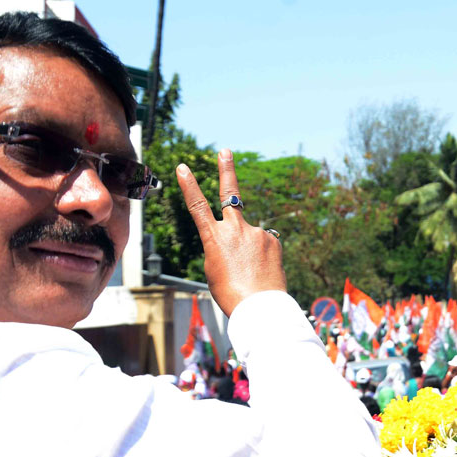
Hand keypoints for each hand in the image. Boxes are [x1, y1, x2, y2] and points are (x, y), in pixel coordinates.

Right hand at [177, 149, 286, 316]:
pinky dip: (261, 256)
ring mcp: (256, 232)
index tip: (183, 167)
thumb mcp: (214, 269)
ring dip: (248, 251)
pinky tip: (261, 272)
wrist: (259, 305)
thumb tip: (241, 238)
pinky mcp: (273, 240)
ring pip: (249, 236)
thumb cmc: (230, 292)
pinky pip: (264, 245)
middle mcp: (235, 229)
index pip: (197, 206)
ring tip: (249, 273)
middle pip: (230, 194)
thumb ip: (223, 246)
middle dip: (227, 170)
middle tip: (225, 151)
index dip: (189, 186)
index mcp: (213, 237)